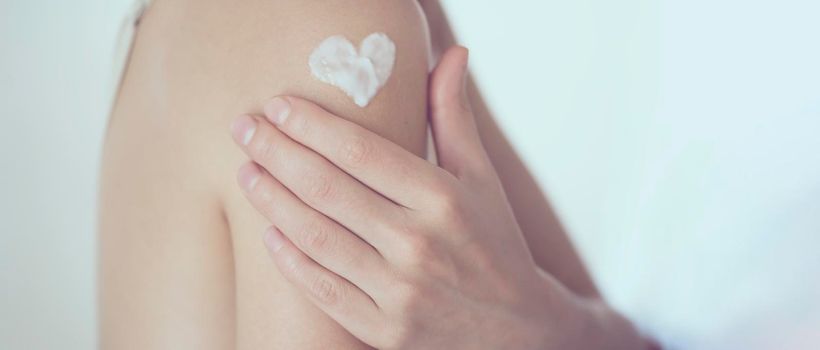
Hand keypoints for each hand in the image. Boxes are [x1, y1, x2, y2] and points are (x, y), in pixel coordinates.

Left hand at [230, 47, 644, 348]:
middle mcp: (419, 245)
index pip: (361, 152)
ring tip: (247, 172)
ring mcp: (399, 293)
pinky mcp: (384, 330)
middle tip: (244, 129)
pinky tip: (269, 231)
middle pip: (327, 189)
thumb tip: (453, 55)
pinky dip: (289, 258)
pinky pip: (320, 289)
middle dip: (276, 152)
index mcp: (443, 200)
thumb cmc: (494, 241)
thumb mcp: (480, 177)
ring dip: (271, 200)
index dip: (312, 125)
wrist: (517, 328)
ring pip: (315, 236)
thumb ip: (454, 116)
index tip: (279, 106)